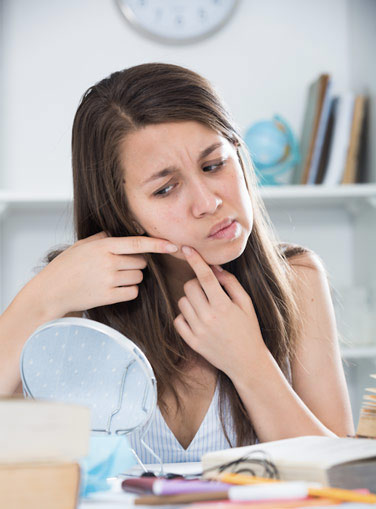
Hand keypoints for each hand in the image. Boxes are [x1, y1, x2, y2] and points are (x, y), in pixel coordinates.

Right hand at [31, 231, 177, 317]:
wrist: (51, 290)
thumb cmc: (66, 266)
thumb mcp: (82, 245)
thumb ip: (103, 238)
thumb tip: (122, 234)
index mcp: (103, 246)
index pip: (137, 243)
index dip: (157, 244)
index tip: (173, 245)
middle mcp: (108, 262)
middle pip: (141, 262)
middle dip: (137, 263)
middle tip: (120, 266)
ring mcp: (109, 280)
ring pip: (139, 278)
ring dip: (133, 277)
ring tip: (113, 277)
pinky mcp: (108, 297)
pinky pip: (132, 292)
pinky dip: (129, 291)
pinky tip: (115, 289)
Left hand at [173, 246, 265, 378]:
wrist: (247, 362)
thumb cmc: (249, 330)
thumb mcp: (246, 303)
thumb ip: (230, 283)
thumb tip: (214, 268)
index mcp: (223, 306)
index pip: (205, 277)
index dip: (195, 260)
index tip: (187, 249)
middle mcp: (208, 317)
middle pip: (189, 286)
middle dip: (196, 283)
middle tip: (206, 290)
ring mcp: (198, 331)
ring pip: (182, 302)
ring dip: (191, 299)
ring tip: (204, 306)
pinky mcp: (192, 342)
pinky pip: (178, 320)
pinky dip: (184, 316)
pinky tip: (197, 318)